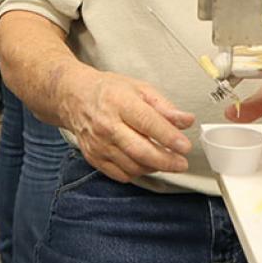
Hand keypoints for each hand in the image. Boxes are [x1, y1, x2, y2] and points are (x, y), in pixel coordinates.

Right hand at [57, 68, 195, 182]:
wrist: (75, 97)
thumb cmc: (109, 91)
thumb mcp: (139, 88)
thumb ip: (164, 106)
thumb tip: (186, 121)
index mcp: (120, 102)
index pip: (148, 123)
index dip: (169, 137)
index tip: (185, 146)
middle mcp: (107, 125)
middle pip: (140, 150)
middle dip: (165, 160)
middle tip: (181, 163)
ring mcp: (98, 144)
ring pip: (132, 166)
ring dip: (153, 167)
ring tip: (165, 161)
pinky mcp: (93, 157)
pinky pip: (120, 174)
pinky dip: (137, 172)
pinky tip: (146, 163)